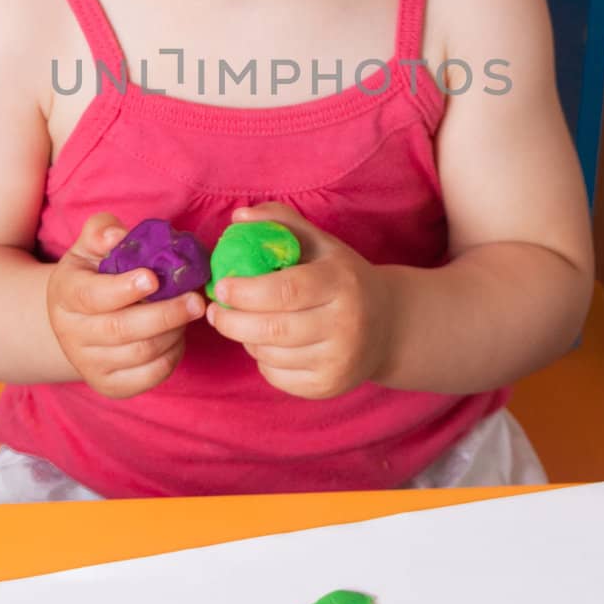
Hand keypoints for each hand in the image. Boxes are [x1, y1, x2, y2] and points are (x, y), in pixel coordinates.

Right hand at [46, 212, 205, 398]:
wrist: (78, 320)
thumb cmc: (94, 273)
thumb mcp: (91, 247)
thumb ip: (102, 232)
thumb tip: (117, 235)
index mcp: (65, 294)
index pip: (91, 296)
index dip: (123, 289)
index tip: (153, 278)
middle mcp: (70, 333)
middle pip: (120, 329)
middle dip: (164, 315)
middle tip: (196, 301)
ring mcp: (88, 363)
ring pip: (139, 354)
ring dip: (173, 333)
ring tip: (190, 312)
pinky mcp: (110, 385)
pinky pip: (148, 376)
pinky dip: (172, 356)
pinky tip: (178, 335)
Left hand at [206, 202, 395, 399]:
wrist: (388, 326)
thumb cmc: (342, 277)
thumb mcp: (320, 244)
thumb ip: (281, 222)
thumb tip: (238, 216)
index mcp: (342, 282)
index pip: (287, 290)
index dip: (247, 290)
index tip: (221, 285)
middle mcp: (345, 324)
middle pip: (273, 329)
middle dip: (233, 321)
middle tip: (214, 310)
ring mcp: (338, 360)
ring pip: (271, 355)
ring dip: (246, 339)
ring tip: (244, 323)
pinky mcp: (328, 386)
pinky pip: (277, 376)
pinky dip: (262, 360)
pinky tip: (267, 344)